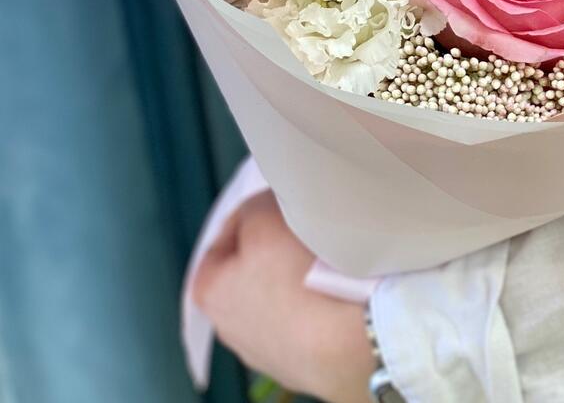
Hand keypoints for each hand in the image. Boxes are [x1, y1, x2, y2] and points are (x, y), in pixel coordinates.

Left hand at [192, 191, 374, 402]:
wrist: (351, 337)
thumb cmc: (298, 278)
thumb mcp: (265, 216)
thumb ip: (254, 207)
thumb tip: (263, 209)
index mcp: (210, 292)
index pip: (225, 237)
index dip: (253, 213)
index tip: (278, 202)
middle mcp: (231, 328)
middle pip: (254, 269)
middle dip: (276, 247)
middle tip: (303, 230)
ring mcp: (269, 350)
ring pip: (283, 296)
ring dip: (300, 277)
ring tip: (329, 260)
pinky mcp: (305, 362)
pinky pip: (310, 318)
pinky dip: (321, 302)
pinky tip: (340, 288)